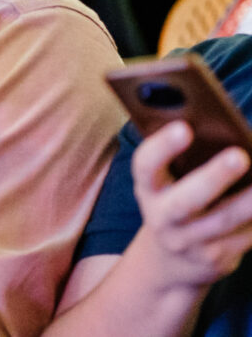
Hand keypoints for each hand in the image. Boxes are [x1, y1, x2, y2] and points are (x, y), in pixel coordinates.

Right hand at [132, 121, 251, 287]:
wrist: (171, 260)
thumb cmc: (174, 201)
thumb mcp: (165, 184)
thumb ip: (183, 161)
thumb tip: (224, 134)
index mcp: (148, 189)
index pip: (146, 165)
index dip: (161, 147)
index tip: (183, 128)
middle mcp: (163, 218)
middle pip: (186, 200)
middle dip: (213, 178)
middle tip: (239, 156)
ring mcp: (190, 242)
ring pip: (225, 221)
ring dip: (250, 201)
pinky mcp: (217, 259)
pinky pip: (247, 236)